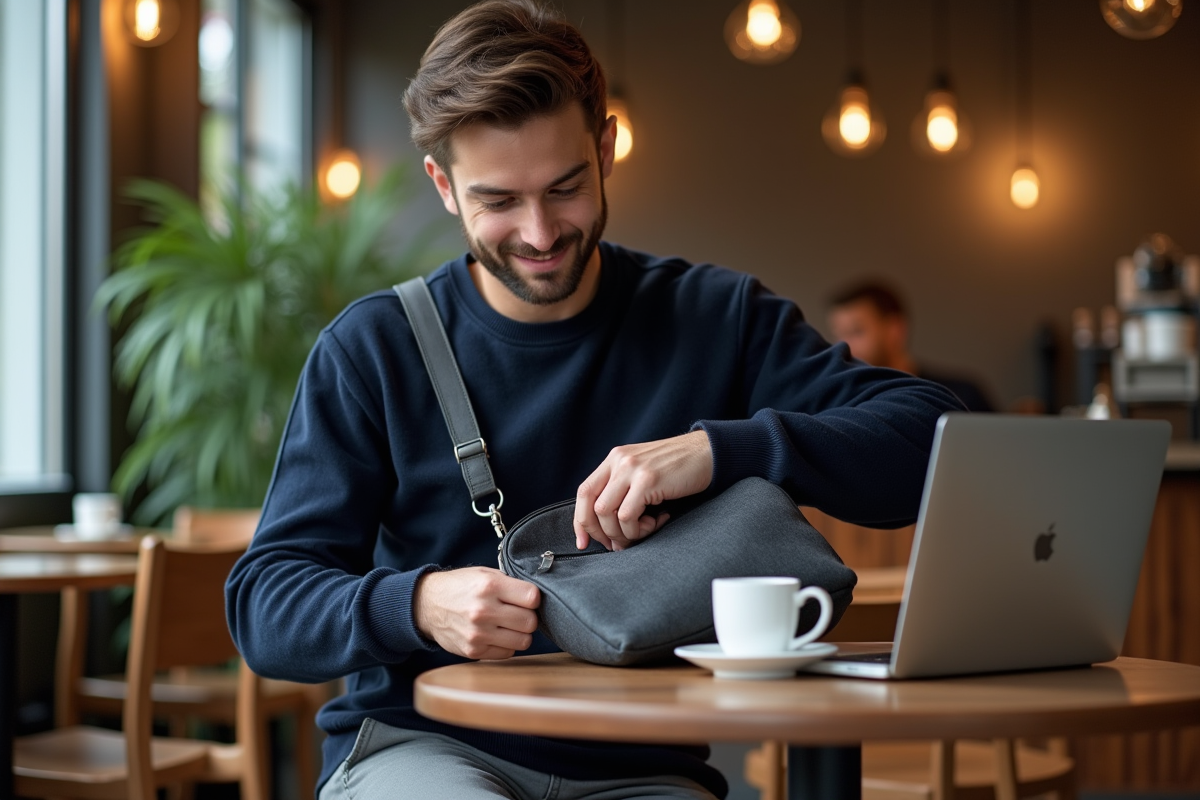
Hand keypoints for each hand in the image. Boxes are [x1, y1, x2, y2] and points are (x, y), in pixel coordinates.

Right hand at [414, 567, 539, 659]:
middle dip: (528, 617)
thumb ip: (510, 584)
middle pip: (530, 622)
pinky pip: (507, 653)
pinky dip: (506, 645)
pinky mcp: (474, 651)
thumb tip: (536, 599)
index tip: (526, 598)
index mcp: (489, 586)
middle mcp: (484, 610)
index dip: (533, 598)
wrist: (427, 605)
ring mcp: (478, 633)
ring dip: (519, 633)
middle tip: (518, 613)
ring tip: (508, 625)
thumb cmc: (460, 587)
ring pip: (523, 641)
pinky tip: (496, 634)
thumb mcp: (484, 574)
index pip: (532, 597)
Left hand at [574, 430, 712, 551]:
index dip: (580, 521)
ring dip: (623, 533)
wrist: (708, 452)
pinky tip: (657, 522)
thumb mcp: (644, 472)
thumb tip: (609, 528)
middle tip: (618, 544)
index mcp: (615, 459)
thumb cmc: (679, 467)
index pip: (584, 492)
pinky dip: (639, 529)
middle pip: (591, 505)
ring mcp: (632, 469)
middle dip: (601, 533)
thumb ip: (624, 490)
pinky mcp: (648, 480)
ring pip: (607, 513)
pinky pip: (628, 516)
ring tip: (645, 530)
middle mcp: (619, 461)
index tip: (584, 542)